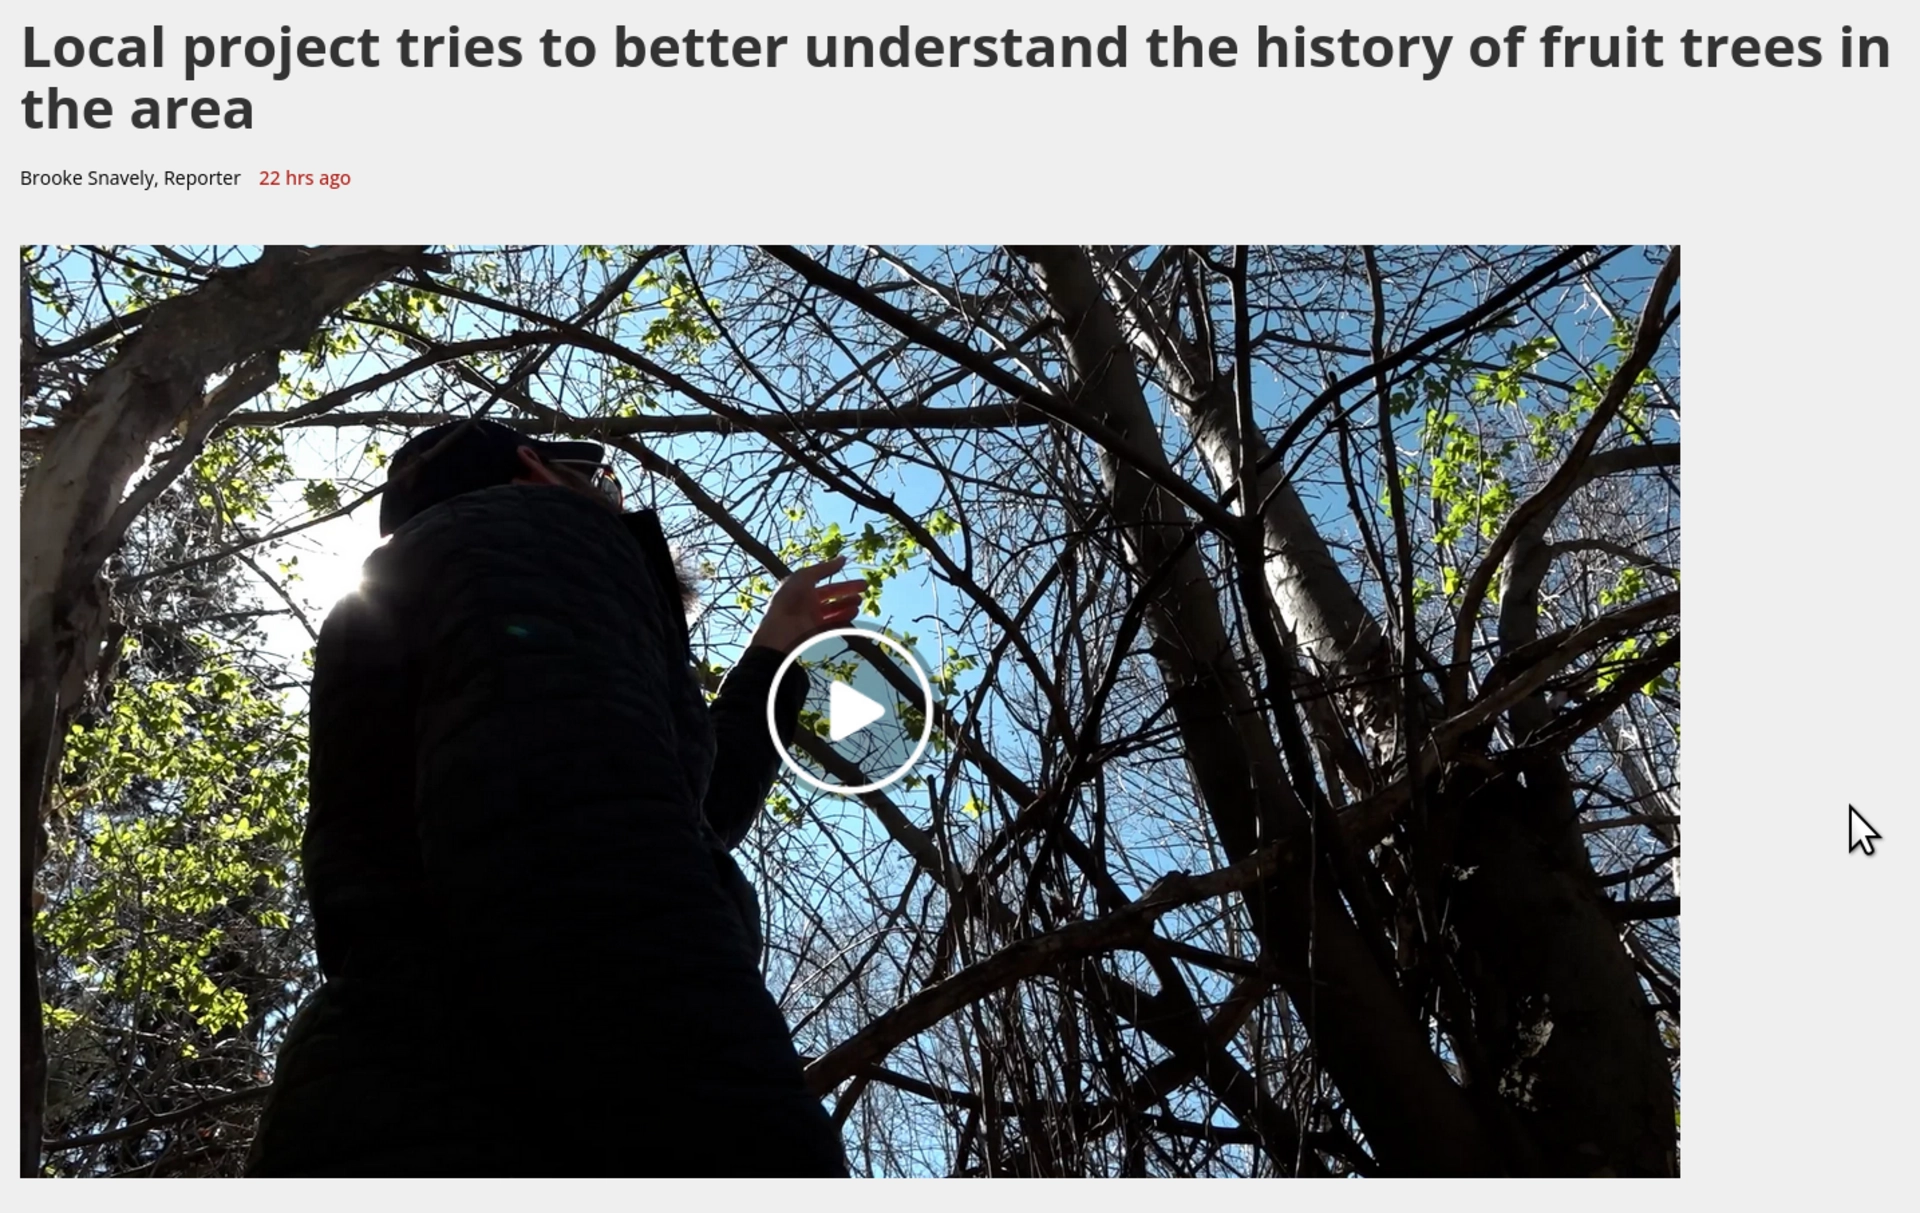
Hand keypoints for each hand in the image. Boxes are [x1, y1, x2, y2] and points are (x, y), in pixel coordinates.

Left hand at [748, 556, 866, 654]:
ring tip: (860, 601)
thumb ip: (824, 568)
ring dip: (848, 604)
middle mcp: (807, 602)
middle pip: (832, 595)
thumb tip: (843, 559)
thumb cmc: (790, 599)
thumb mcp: (804, 577)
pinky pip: (833, 623)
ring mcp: (812, 617)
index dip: (840, 579)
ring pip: (834, 609)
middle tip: (865, 588)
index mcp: (802, 588)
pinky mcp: (815, 630)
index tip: (856, 579)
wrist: (781, 628)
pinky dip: (844, 617)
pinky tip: (854, 612)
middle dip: (848, 592)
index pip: (826, 583)